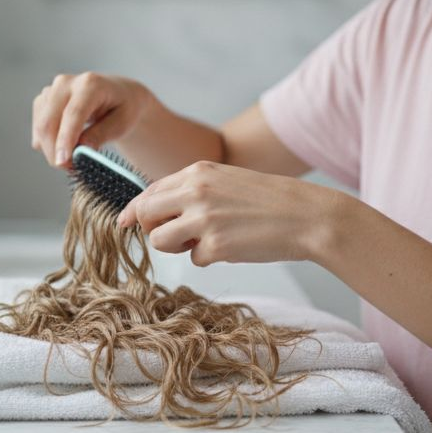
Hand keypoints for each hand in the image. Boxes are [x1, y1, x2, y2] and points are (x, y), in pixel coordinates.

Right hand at [31, 72, 148, 168]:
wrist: (119, 95)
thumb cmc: (123, 108)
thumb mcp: (122, 123)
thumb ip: (101, 134)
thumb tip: (80, 149)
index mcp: (90, 84)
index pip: (72, 114)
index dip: (65, 139)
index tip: (63, 162)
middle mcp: (67, 83)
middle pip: (49, 121)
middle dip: (54, 150)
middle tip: (69, 169)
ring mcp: (52, 90)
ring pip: (40, 125)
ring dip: (50, 148)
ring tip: (70, 161)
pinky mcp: (44, 99)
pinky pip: (38, 125)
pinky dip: (45, 142)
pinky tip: (60, 149)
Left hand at [115, 160, 344, 266]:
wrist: (307, 215)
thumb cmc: (268, 201)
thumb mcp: (226, 181)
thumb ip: (192, 191)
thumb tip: (154, 214)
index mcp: (197, 172)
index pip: (149, 191)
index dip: (134, 210)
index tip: (124, 222)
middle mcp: (195, 191)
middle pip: (145, 216)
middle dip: (152, 230)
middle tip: (174, 236)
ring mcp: (203, 219)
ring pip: (159, 241)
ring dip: (177, 247)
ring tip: (205, 241)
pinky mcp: (216, 246)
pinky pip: (194, 260)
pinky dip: (209, 258)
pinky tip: (233, 246)